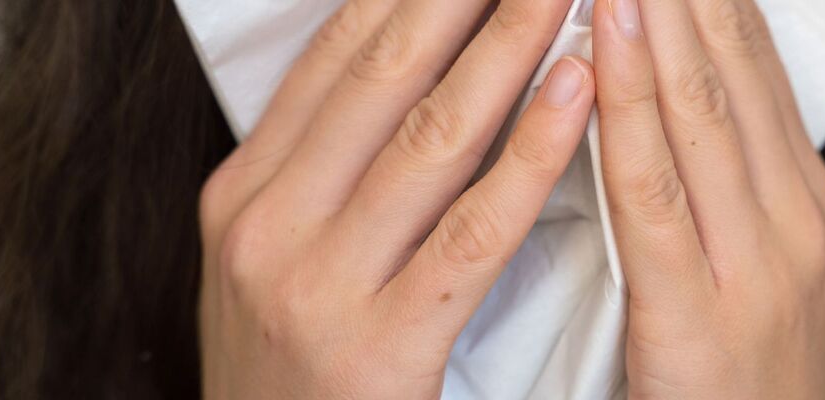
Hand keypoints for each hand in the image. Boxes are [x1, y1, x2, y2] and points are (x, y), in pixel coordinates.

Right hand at [196, 0, 593, 396]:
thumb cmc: (293, 371)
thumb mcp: (279, 260)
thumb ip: (324, 173)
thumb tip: (407, 73)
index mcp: (243, 190)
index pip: (338, 56)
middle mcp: (266, 222)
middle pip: (385, 75)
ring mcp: (313, 283)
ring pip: (433, 138)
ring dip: (511, 50)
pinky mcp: (374, 346)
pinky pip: (471, 234)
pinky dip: (532, 156)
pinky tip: (581, 98)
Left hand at [592, 0, 824, 396]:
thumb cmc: (750, 378)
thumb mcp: (760, 271)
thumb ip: (728, 190)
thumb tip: (673, 104)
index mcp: (804, 203)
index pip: (757, 68)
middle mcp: (792, 218)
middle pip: (733, 70)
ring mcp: (757, 264)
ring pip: (700, 113)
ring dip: (657, 19)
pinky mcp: (698, 314)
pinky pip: (652, 193)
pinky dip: (626, 110)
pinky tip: (600, 48)